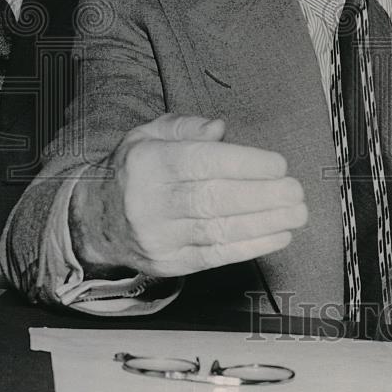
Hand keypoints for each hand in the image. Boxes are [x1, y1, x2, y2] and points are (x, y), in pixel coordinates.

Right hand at [69, 114, 306, 277]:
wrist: (95, 220)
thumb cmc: (136, 171)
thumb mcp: (149, 135)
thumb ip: (186, 127)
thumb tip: (219, 129)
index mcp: (149, 164)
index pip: (201, 163)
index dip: (243, 164)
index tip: (278, 165)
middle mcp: (151, 202)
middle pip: (212, 199)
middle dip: (261, 196)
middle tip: (295, 191)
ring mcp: (160, 237)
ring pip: (217, 230)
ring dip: (264, 223)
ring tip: (296, 214)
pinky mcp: (170, 264)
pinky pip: (215, 257)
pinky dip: (251, 247)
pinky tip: (278, 236)